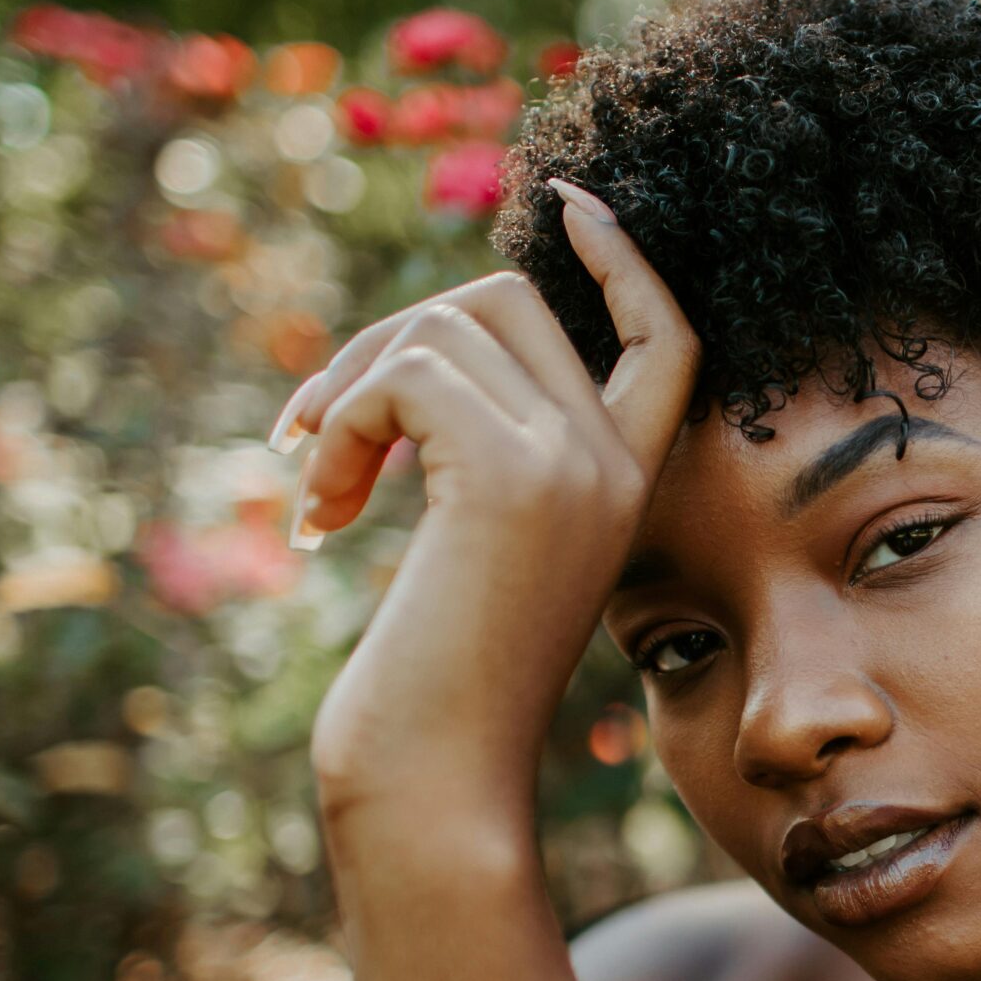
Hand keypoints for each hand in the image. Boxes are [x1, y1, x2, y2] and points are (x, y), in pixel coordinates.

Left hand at [270, 179, 697, 825]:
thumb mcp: (481, 547)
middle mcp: (616, 462)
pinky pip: (404, 376)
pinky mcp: (510, 477)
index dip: (623, 260)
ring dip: (345, 395)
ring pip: (441, 329)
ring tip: (315, 496)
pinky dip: (340, 425)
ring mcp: (573, 464)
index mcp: (627, 481)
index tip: (570, 203)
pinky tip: (321, 516)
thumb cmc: (436, 685)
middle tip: (316, 434)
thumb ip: (488, 449)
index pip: (665, 334)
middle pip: (506, 302)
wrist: (436, 777)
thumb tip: (430, 342)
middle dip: (390, 339)